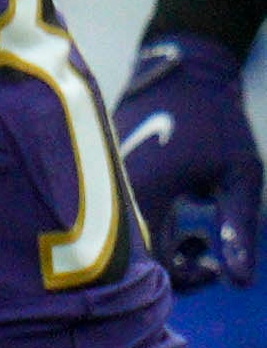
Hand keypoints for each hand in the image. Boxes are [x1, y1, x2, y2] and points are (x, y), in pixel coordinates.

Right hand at [125, 28, 257, 291]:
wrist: (183, 66)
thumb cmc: (216, 120)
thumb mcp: (240, 176)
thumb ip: (239, 229)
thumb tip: (240, 281)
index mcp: (145, 195)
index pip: (151, 264)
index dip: (184, 278)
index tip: (213, 265)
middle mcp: (115, 190)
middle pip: (134, 254)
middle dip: (174, 263)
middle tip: (204, 246)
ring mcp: (107, 178)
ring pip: (128, 234)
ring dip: (163, 242)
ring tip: (195, 230)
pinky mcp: (107, 169)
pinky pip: (122, 211)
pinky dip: (152, 220)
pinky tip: (178, 204)